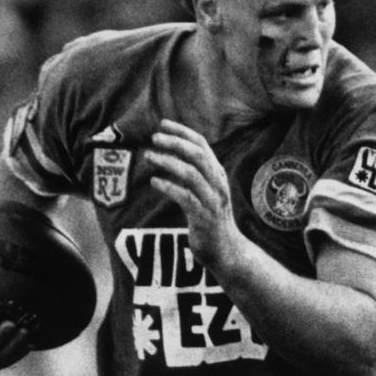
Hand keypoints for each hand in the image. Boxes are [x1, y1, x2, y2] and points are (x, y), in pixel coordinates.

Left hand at [145, 119, 241, 271]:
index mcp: (217, 174)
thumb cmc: (211, 220)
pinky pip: (185, 197)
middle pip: (197, 155)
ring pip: (191, 174)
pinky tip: (154, 182)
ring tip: (148, 157)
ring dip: (168, 162)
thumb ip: (192, 175)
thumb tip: (170, 157)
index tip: (163, 124)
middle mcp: (217, 184)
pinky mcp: (204, 218)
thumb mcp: (204, 192)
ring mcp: (212, 201)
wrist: (226, 251)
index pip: (202, 145)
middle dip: (175, 143)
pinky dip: (169, 187)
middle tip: (154, 138)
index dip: (182, 132)